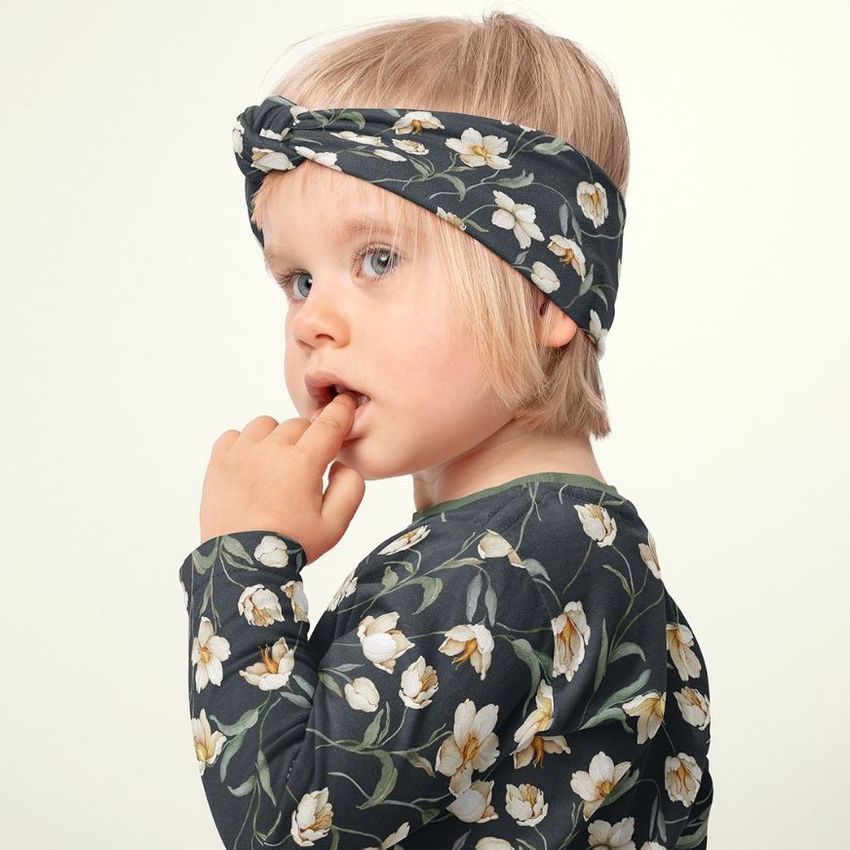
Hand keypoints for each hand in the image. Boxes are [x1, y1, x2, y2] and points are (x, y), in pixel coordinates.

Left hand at [198, 393, 365, 562]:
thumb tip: (341, 463)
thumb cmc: (290, 546)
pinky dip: (247, 445)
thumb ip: (351, 488)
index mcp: (302, 463)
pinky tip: (253, 467)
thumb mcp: (335, 525)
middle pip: (299, 425)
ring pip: (267, 425)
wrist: (241, 565)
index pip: (329, 423)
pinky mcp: (218, 461)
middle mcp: (270, 450)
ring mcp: (240, 453)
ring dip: (277, 439)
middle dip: (309, 440)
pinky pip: (236, 435)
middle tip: (306, 468)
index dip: (341, 411)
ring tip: (277, 466)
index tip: (346, 404)